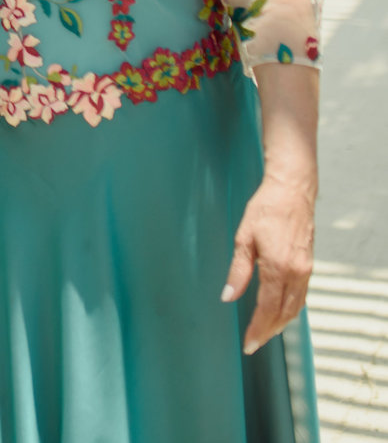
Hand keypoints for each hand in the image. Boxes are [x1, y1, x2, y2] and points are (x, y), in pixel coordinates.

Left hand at [222, 171, 315, 354]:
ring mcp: (305, 269)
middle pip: (284, 312)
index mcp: (277, 267)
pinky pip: (301, 295)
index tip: (249, 344)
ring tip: (265, 333)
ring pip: (295, 306)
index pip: (267, 308)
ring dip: (281, 323)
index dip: (258, 328)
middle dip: (269, 331)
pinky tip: (280, 312)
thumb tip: (228, 296)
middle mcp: (296, 272)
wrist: (292, 192)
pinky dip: (291, 309)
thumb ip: (237, 271)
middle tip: (255, 344)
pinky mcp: (308, 264)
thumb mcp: (243, 239)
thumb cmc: (265, 210)